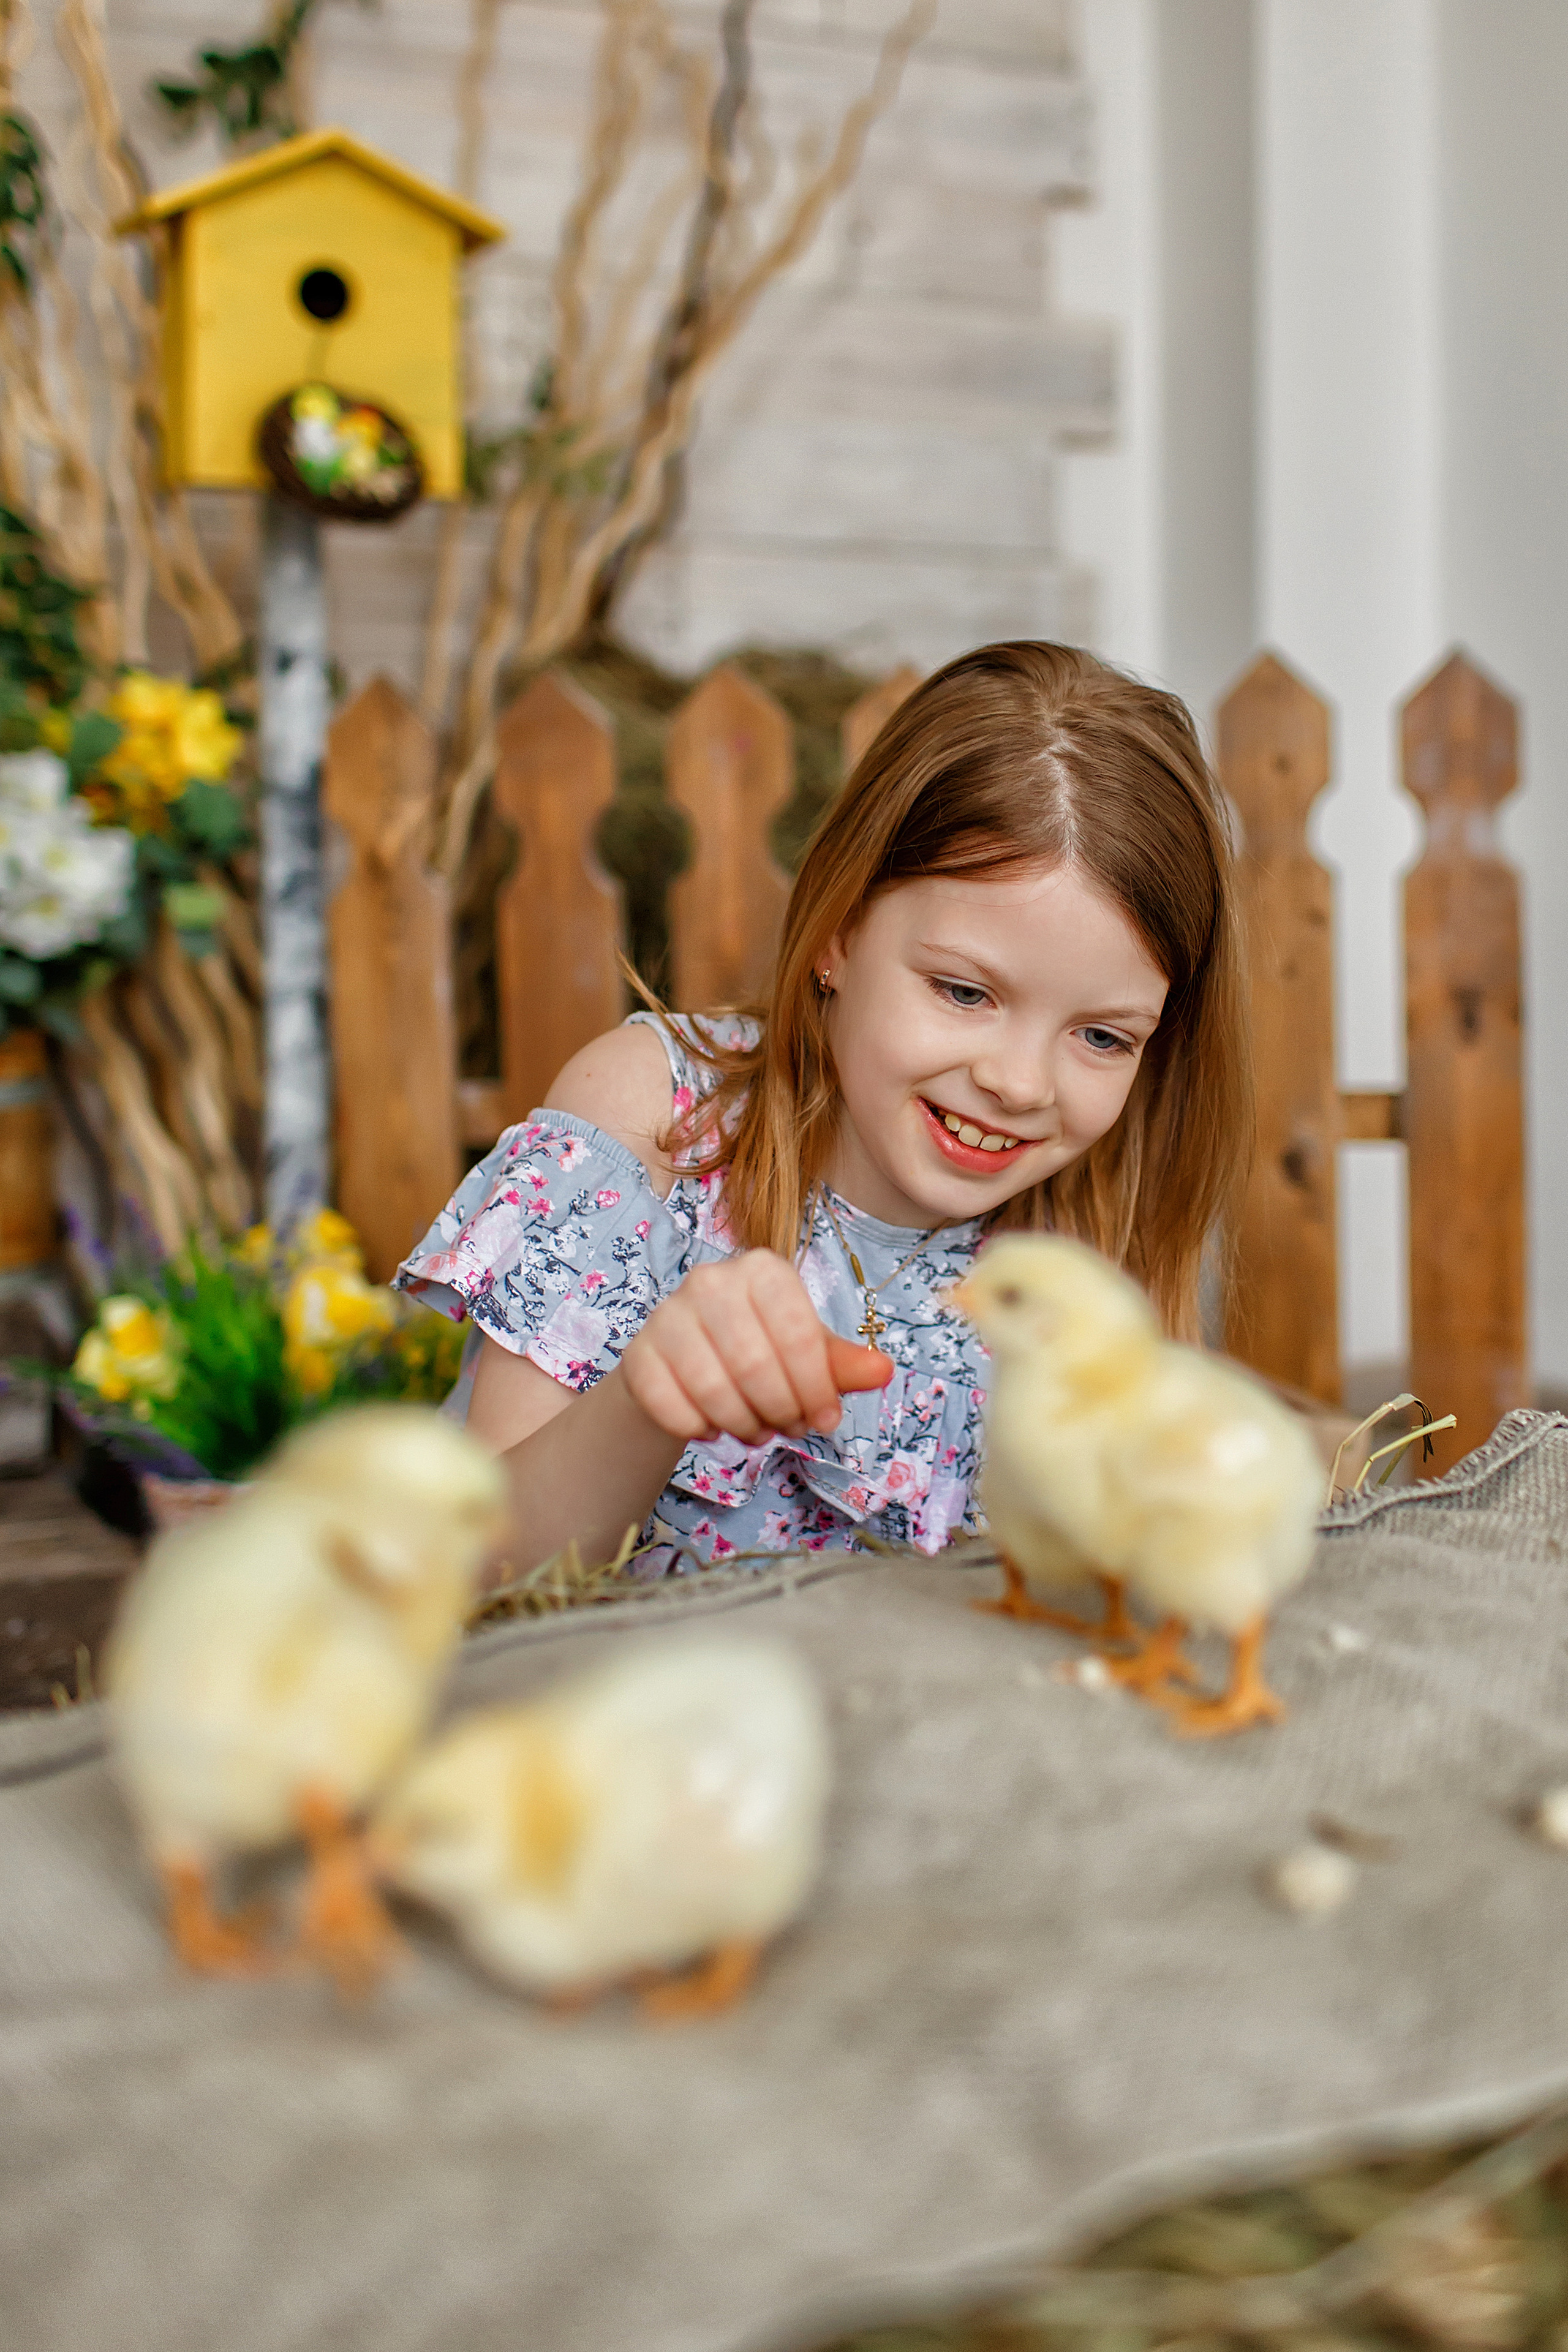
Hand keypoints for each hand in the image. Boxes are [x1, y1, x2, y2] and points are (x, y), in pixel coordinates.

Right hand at [620, 1250, 892, 1446]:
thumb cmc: (758, 1351)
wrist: (684, 1364)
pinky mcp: (639, 1354)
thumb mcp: (807, 1353)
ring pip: (714, 1390)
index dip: (818, 1389)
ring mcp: (668, 1315)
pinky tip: (712, 1426)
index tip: (825, 1420)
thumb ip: (843, 1364)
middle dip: (781, 1412)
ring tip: (755, 1430)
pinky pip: (673, 1407)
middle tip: (787, 1428)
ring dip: (743, 1425)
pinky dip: (700, 1430)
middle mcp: (711, 1280)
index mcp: (763, 1270)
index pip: (799, 1336)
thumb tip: (883, 1371)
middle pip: (757, 1366)